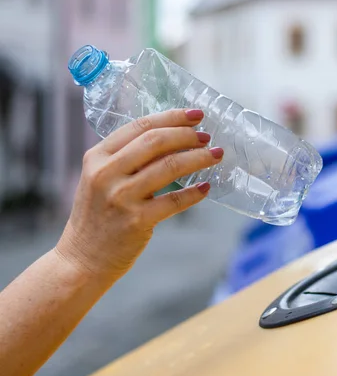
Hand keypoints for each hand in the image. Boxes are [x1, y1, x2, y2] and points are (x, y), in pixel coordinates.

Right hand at [55, 109, 223, 279]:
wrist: (82, 260)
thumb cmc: (98, 216)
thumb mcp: (100, 179)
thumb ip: (126, 159)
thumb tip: (171, 139)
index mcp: (97, 157)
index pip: (139, 126)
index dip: (171, 117)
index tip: (195, 115)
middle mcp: (106, 173)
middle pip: (156, 142)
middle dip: (187, 136)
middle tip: (207, 137)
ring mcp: (121, 197)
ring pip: (170, 167)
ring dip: (198, 158)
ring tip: (215, 155)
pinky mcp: (137, 221)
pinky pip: (174, 201)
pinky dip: (195, 193)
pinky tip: (206, 187)